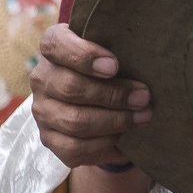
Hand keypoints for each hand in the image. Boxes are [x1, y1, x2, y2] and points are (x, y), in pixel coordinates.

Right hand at [28, 22, 150, 167]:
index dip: (83, 55)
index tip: (114, 66)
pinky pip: (74, 147)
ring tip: (142, 116)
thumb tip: (150, 60)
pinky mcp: (49, 138)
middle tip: (143, 97)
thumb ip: (124, 50)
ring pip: (74, 120)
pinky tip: (122, 136)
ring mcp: (42, 110)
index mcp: (54, 49)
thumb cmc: (114, 70)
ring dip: (114, 121)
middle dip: (113, 95)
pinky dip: (104, 143)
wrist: (102, 102)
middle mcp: (42, 78)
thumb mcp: (117, 52)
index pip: (55, 45)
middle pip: (71, 87)